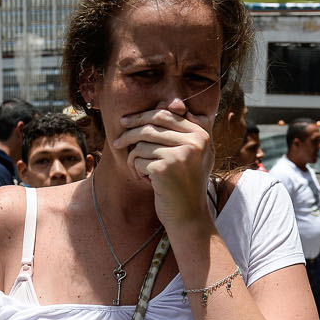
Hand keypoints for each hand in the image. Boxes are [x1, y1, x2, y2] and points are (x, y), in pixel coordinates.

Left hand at [114, 100, 213, 230]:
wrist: (188, 216)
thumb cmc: (187, 184)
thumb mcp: (196, 155)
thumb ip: (188, 130)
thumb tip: (174, 103)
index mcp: (202, 134)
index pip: (166, 114)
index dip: (142, 116)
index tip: (126, 122)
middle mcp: (195, 141)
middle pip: (151, 125)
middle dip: (130, 132)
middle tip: (117, 141)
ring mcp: (181, 154)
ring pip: (142, 144)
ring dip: (135, 159)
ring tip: (140, 171)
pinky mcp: (165, 168)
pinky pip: (139, 160)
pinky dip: (137, 171)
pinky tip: (146, 180)